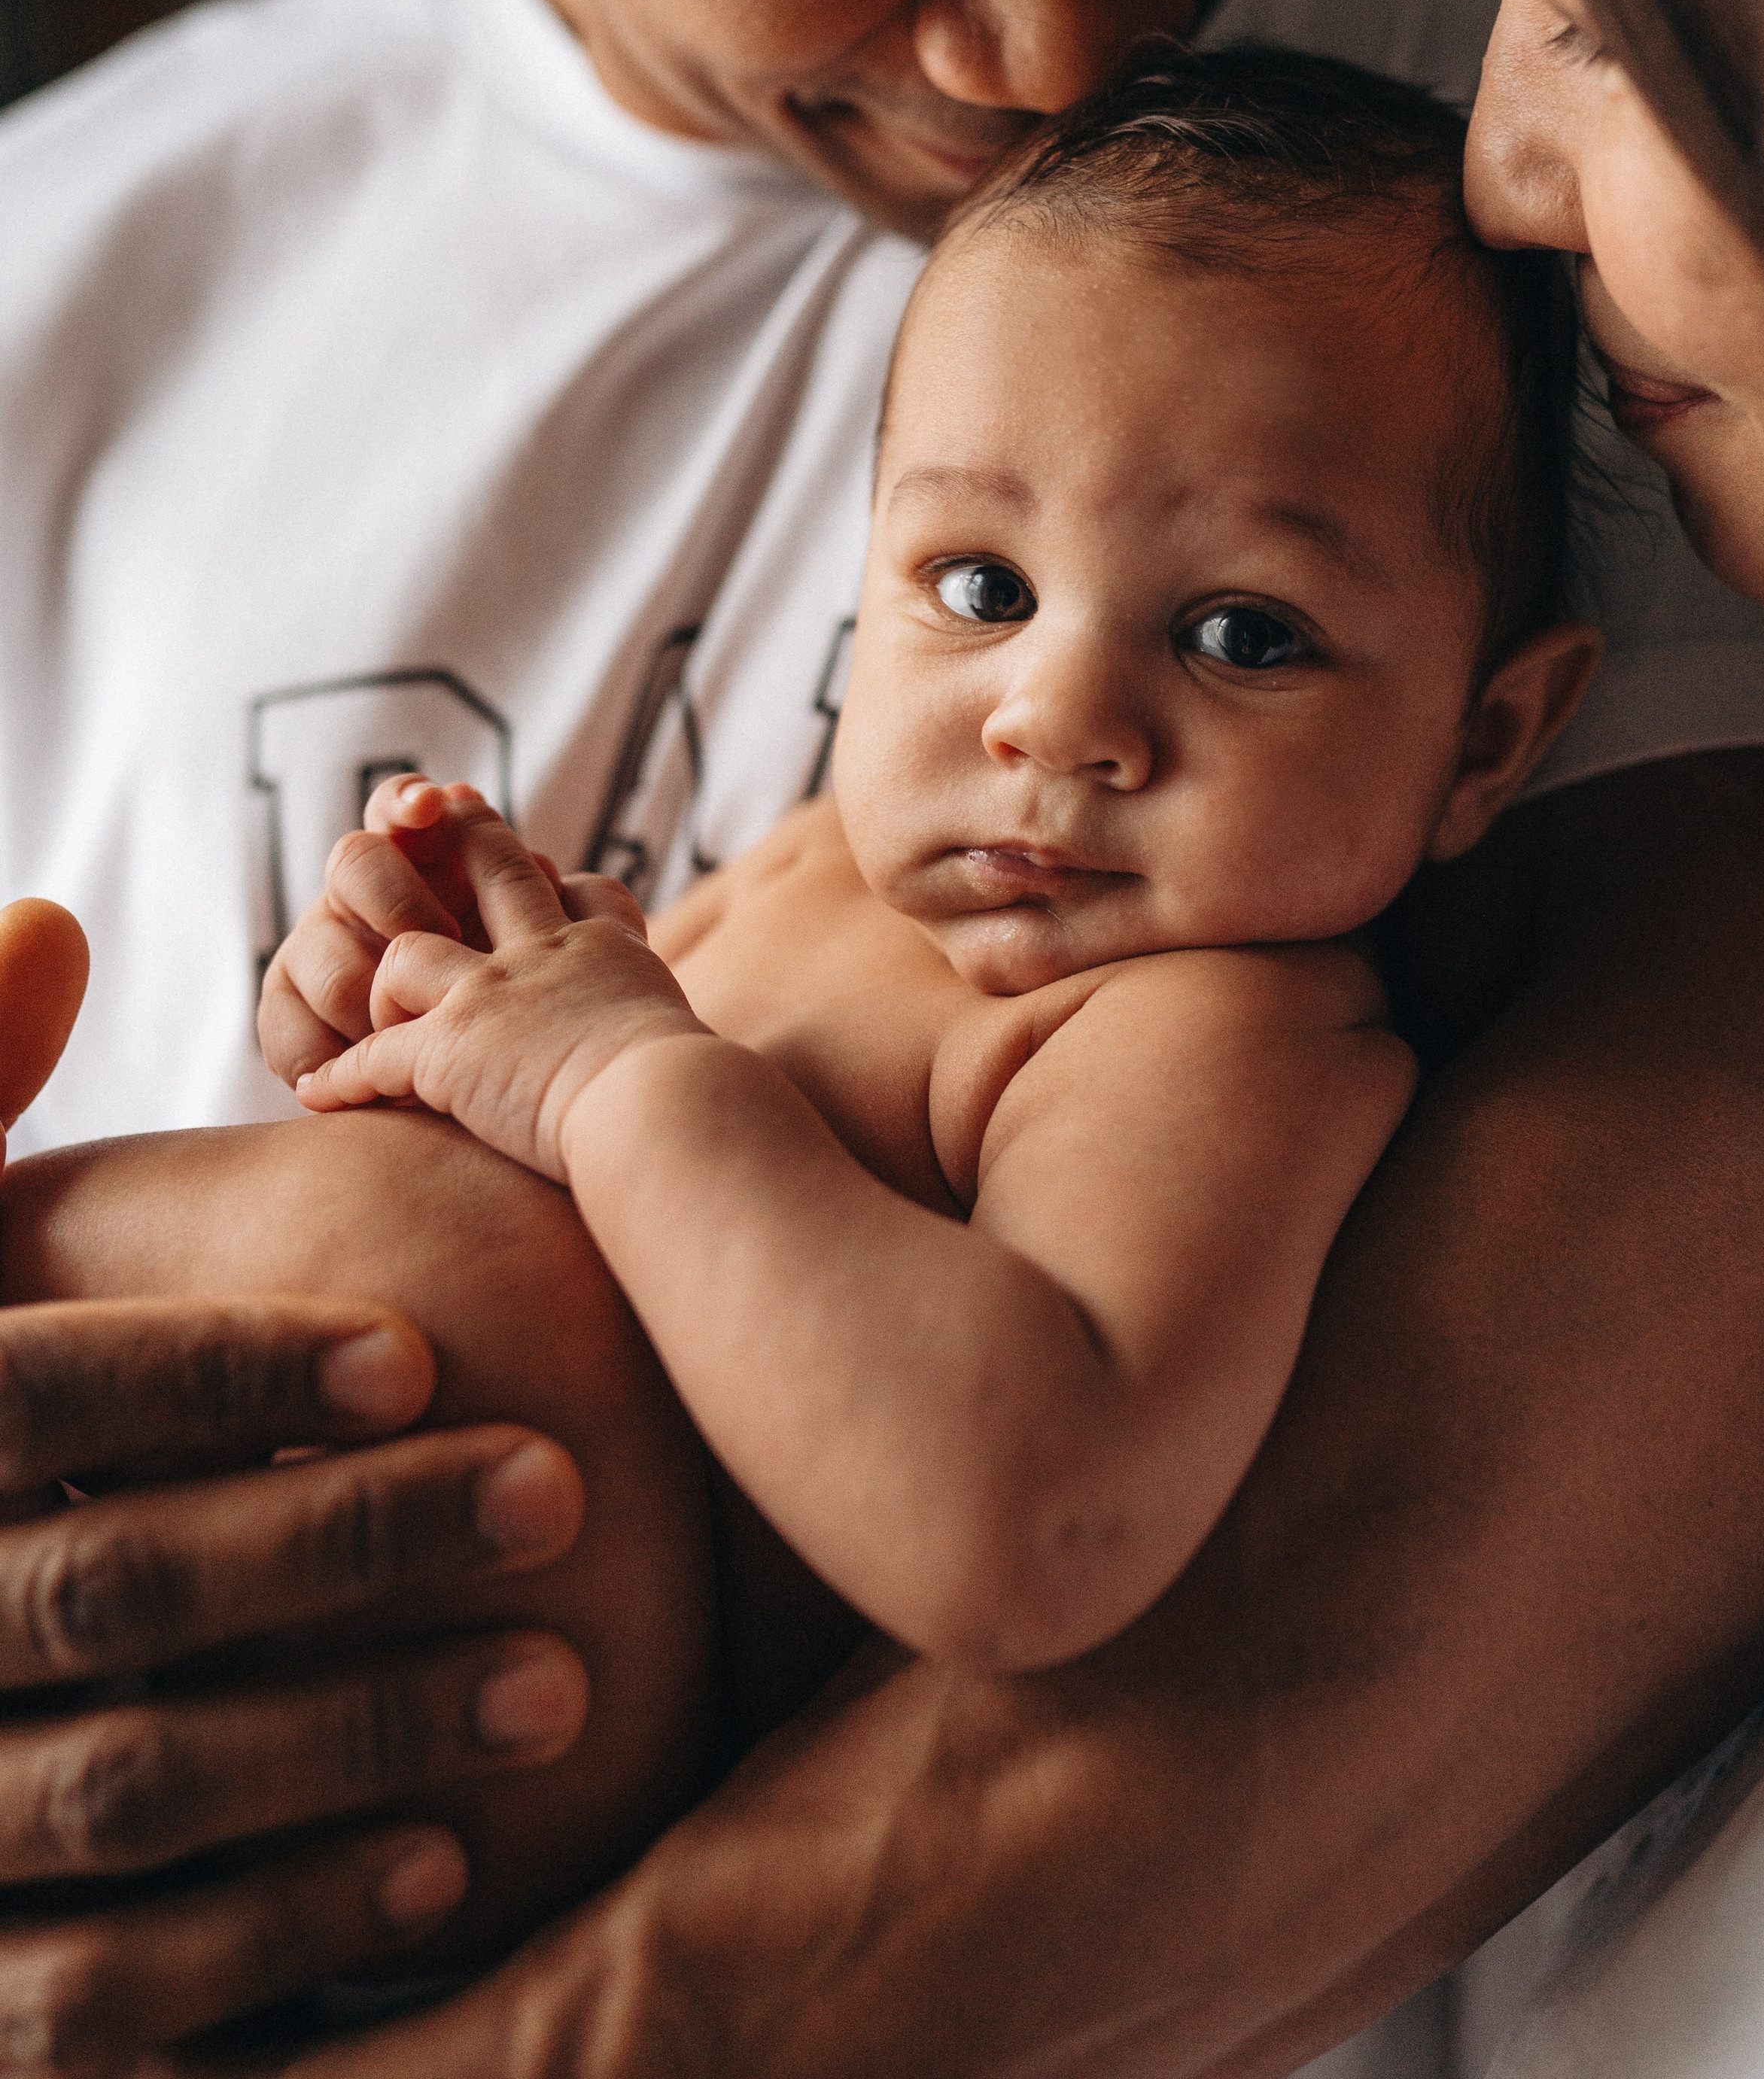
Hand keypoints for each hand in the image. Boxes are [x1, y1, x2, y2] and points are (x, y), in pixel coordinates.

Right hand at [0, 1297, 590, 2074]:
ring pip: (125, 1782)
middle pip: (104, 1583)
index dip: (210, 1367)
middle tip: (561, 1492)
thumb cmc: (7, 1442)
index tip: (419, 1344)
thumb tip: (49, 936)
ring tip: (557, 1683)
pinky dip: (275, 1923)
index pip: (29, 1392)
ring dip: (355, 1730)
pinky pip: (101, 1984)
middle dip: (339, 1540)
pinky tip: (444, 1865)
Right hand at [259, 779, 568, 1092]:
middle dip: (399, 899)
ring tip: (414, 1035)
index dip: (407, 800)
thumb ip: (519, 899)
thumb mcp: (523, 946)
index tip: (433, 806)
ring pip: (319, 952)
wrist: (479, 1092)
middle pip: (353, 862)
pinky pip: (285, 1029)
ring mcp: (314, 951)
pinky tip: (350, 1079)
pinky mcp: (285, 1015)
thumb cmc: (511, 1005)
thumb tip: (529, 857)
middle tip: (447, 940)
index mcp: (415, 863)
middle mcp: (356, 896)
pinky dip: (323, 1058)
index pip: (397, 807)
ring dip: (368, 997)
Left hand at [295, 800, 703, 1182]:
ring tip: (367, 1014)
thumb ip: (680, 1046)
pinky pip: (377, 1056)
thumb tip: (722, 1090)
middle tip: (434, 812)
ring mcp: (493, 994)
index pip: (582, 892)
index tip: (540, 860)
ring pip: (408, 957)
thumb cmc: (697, 1098)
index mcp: (608, 953)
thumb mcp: (692, 1046)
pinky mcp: (451, 1048)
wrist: (665, 1108)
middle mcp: (546, 955)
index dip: (555, 874)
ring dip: (386, 990)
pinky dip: (344, 1077)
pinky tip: (320, 1093)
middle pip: (494, 874)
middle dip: (463, 843)